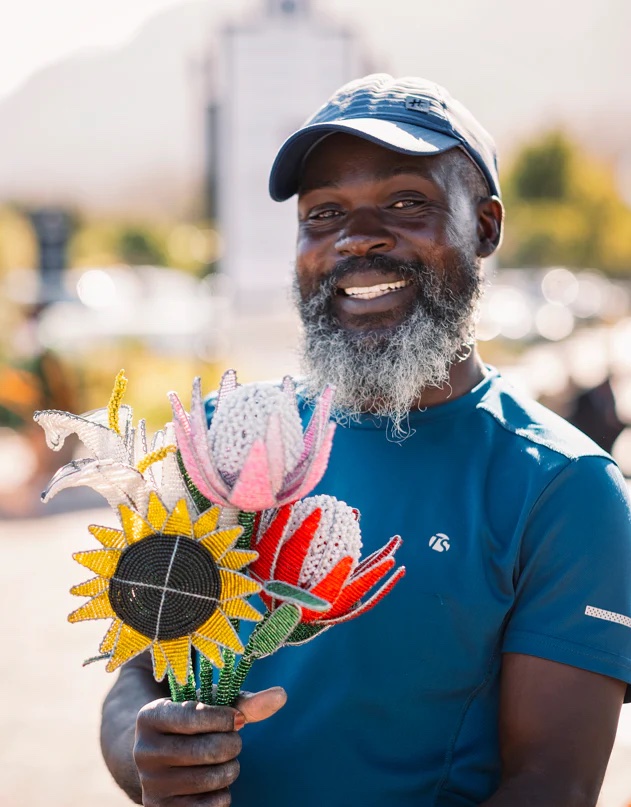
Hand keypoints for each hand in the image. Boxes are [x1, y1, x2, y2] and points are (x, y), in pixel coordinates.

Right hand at [134, 687, 286, 805]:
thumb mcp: (209, 706)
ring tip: (224, 760)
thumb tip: (281, 695)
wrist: (159, 755)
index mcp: (150, 717)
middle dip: (233, 744)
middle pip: (208, 750)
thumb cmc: (192, 723)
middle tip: (233, 740)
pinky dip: (223, 793)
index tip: (237, 719)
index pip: (194, 715)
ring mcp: (151, 784)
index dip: (224, 718)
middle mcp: (143, 751)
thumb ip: (245, 702)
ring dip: (231, 768)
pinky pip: (210, 805)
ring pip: (212, 778)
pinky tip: (215, 781)